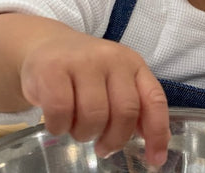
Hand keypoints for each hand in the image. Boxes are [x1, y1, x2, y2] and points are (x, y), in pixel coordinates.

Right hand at [19, 29, 169, 165]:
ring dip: (84, 134)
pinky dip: (59, 127)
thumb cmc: (85, 70)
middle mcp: (112, 58)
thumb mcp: (114, 80)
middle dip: (115, 140)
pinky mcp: (53, 69)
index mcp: (133, 63)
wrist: (47, 45)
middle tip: (103, 147)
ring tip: (77, 127)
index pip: (154, 99)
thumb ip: (133, 104)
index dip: (158, 131)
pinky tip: (58, 121)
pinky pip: (61, 112)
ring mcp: (83, 61)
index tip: (155, 159)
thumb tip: (153, 141)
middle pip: (125, 112)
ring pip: (94, 116)